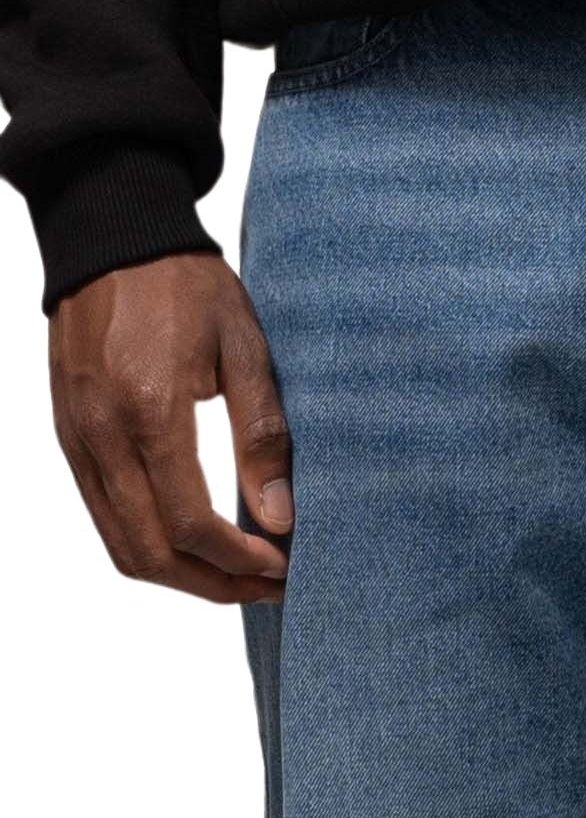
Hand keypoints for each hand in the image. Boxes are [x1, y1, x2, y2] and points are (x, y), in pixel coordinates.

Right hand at [48, 254, 291, 602]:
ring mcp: (76, 436)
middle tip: (268, 585)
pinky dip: (150, 544)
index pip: (191, 526)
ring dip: (182, 576)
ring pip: (122, 546)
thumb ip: (262, 438)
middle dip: (215, 585)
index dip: (242, 562)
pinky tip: (196, 541)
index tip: (284, 565)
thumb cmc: (184, 283)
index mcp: (149, 411)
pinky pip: (104, 514)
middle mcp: (101, 433)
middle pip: (151, 554)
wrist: (111, 232)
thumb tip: (279, 519)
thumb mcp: (245, 349)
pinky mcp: (68, 434)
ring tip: (237, 573)